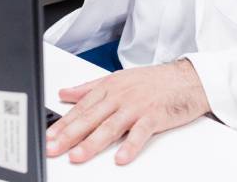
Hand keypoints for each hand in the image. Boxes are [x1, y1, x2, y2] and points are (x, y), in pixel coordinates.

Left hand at [45, 59, 210, 164]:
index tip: (49, 136)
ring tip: (78, 156)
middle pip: (91, 118)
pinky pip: (140, 132)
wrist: (187, 79)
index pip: (81, 108)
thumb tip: (66, 93)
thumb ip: (89, 88)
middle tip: (54, 148)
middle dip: (70, 135)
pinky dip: (130, 146)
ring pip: (110, 126)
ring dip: (93, 142)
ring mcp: (137, 106)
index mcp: (109, 88)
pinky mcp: (154, 116)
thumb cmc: (153, 81)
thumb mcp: (118, 79)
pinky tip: (120, 158)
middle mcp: (120, 96)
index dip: (63, 123)